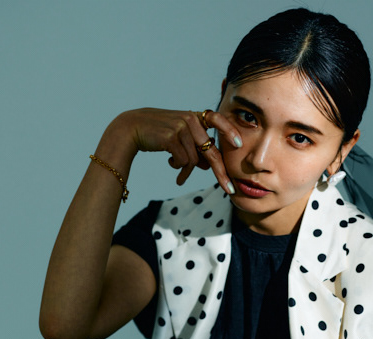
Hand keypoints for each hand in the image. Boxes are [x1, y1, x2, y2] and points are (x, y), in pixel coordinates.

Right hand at [118, 107, 241, 191]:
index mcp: (195, 117)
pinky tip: (170, 164)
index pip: (217, 119)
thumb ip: (195, 148)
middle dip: (221, 173)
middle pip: (211, 151)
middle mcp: (191, 119)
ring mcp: (181, 127)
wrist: (133, 128)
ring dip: (187, 171)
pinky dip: (178, 169)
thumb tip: (207, 166)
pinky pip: (183, 161)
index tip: (239, 144)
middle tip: (229, 189)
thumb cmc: (158, 134)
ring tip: (179, 175)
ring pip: (194, 160)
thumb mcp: (179, 138)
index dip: (229, 131)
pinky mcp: (171, 137)